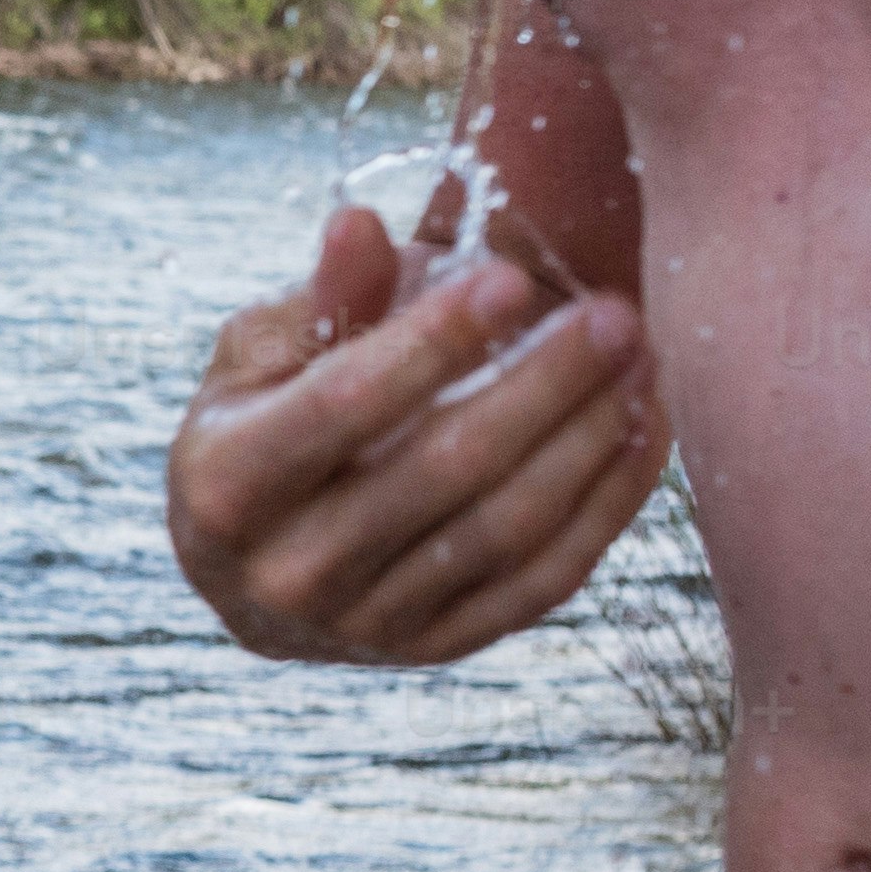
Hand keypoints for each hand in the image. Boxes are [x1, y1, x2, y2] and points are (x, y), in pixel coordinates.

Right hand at [169, 193, 665, 665]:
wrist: (250, 574)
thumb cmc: (260, 427)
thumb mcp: (260, 355)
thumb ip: (323, 296)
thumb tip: (361, 223)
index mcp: (228, 483)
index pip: (345, 403)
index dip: (434, 341)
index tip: (512, 278)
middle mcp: (290, 571)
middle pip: (443, 469)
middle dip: (542, 384)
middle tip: (613, 314)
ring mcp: (367, 625)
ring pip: (505, 530)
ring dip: (589, 440)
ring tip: (642, 362)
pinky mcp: (434, 648)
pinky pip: (541, 582)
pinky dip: (604, 505)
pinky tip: (641, 432)